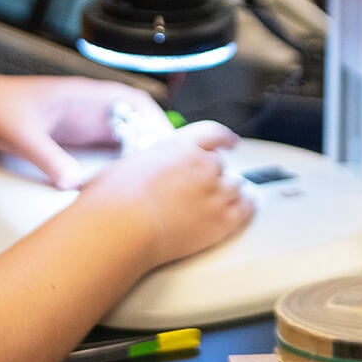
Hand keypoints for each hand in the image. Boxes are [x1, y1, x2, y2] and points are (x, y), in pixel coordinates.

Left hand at [0, 75, 168, 189]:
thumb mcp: (22, 134)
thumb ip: (48, 156)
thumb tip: (72, 183)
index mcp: (84, 95)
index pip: (133, 101)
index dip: (155, 121)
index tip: (168, 146)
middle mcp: (89, 109)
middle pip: (136, 123)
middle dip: (152, 146)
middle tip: (163, 176)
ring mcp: (83, 126)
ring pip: (125, 140)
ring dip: (138, 158)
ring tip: (148, 186)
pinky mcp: (74, 142)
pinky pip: (108, 153)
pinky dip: (119, 167)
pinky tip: (121, 188)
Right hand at [77, 120, 253, 267]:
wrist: (122, 227)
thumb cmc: (113, 200)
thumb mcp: (125, 167)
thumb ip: (142, 167)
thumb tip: (135, 176)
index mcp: (177, 147)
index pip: (211, 134)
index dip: (224, 138)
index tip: (230, 142)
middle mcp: (201, 165)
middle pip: (221, 167)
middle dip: (214, 177)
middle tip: (204, 190)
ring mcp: (214, 193)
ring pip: (236, 188)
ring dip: (229, 194)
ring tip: (220, 203)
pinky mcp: (222, 221)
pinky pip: (247, 210)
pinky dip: (248, 208)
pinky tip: (246, 209)